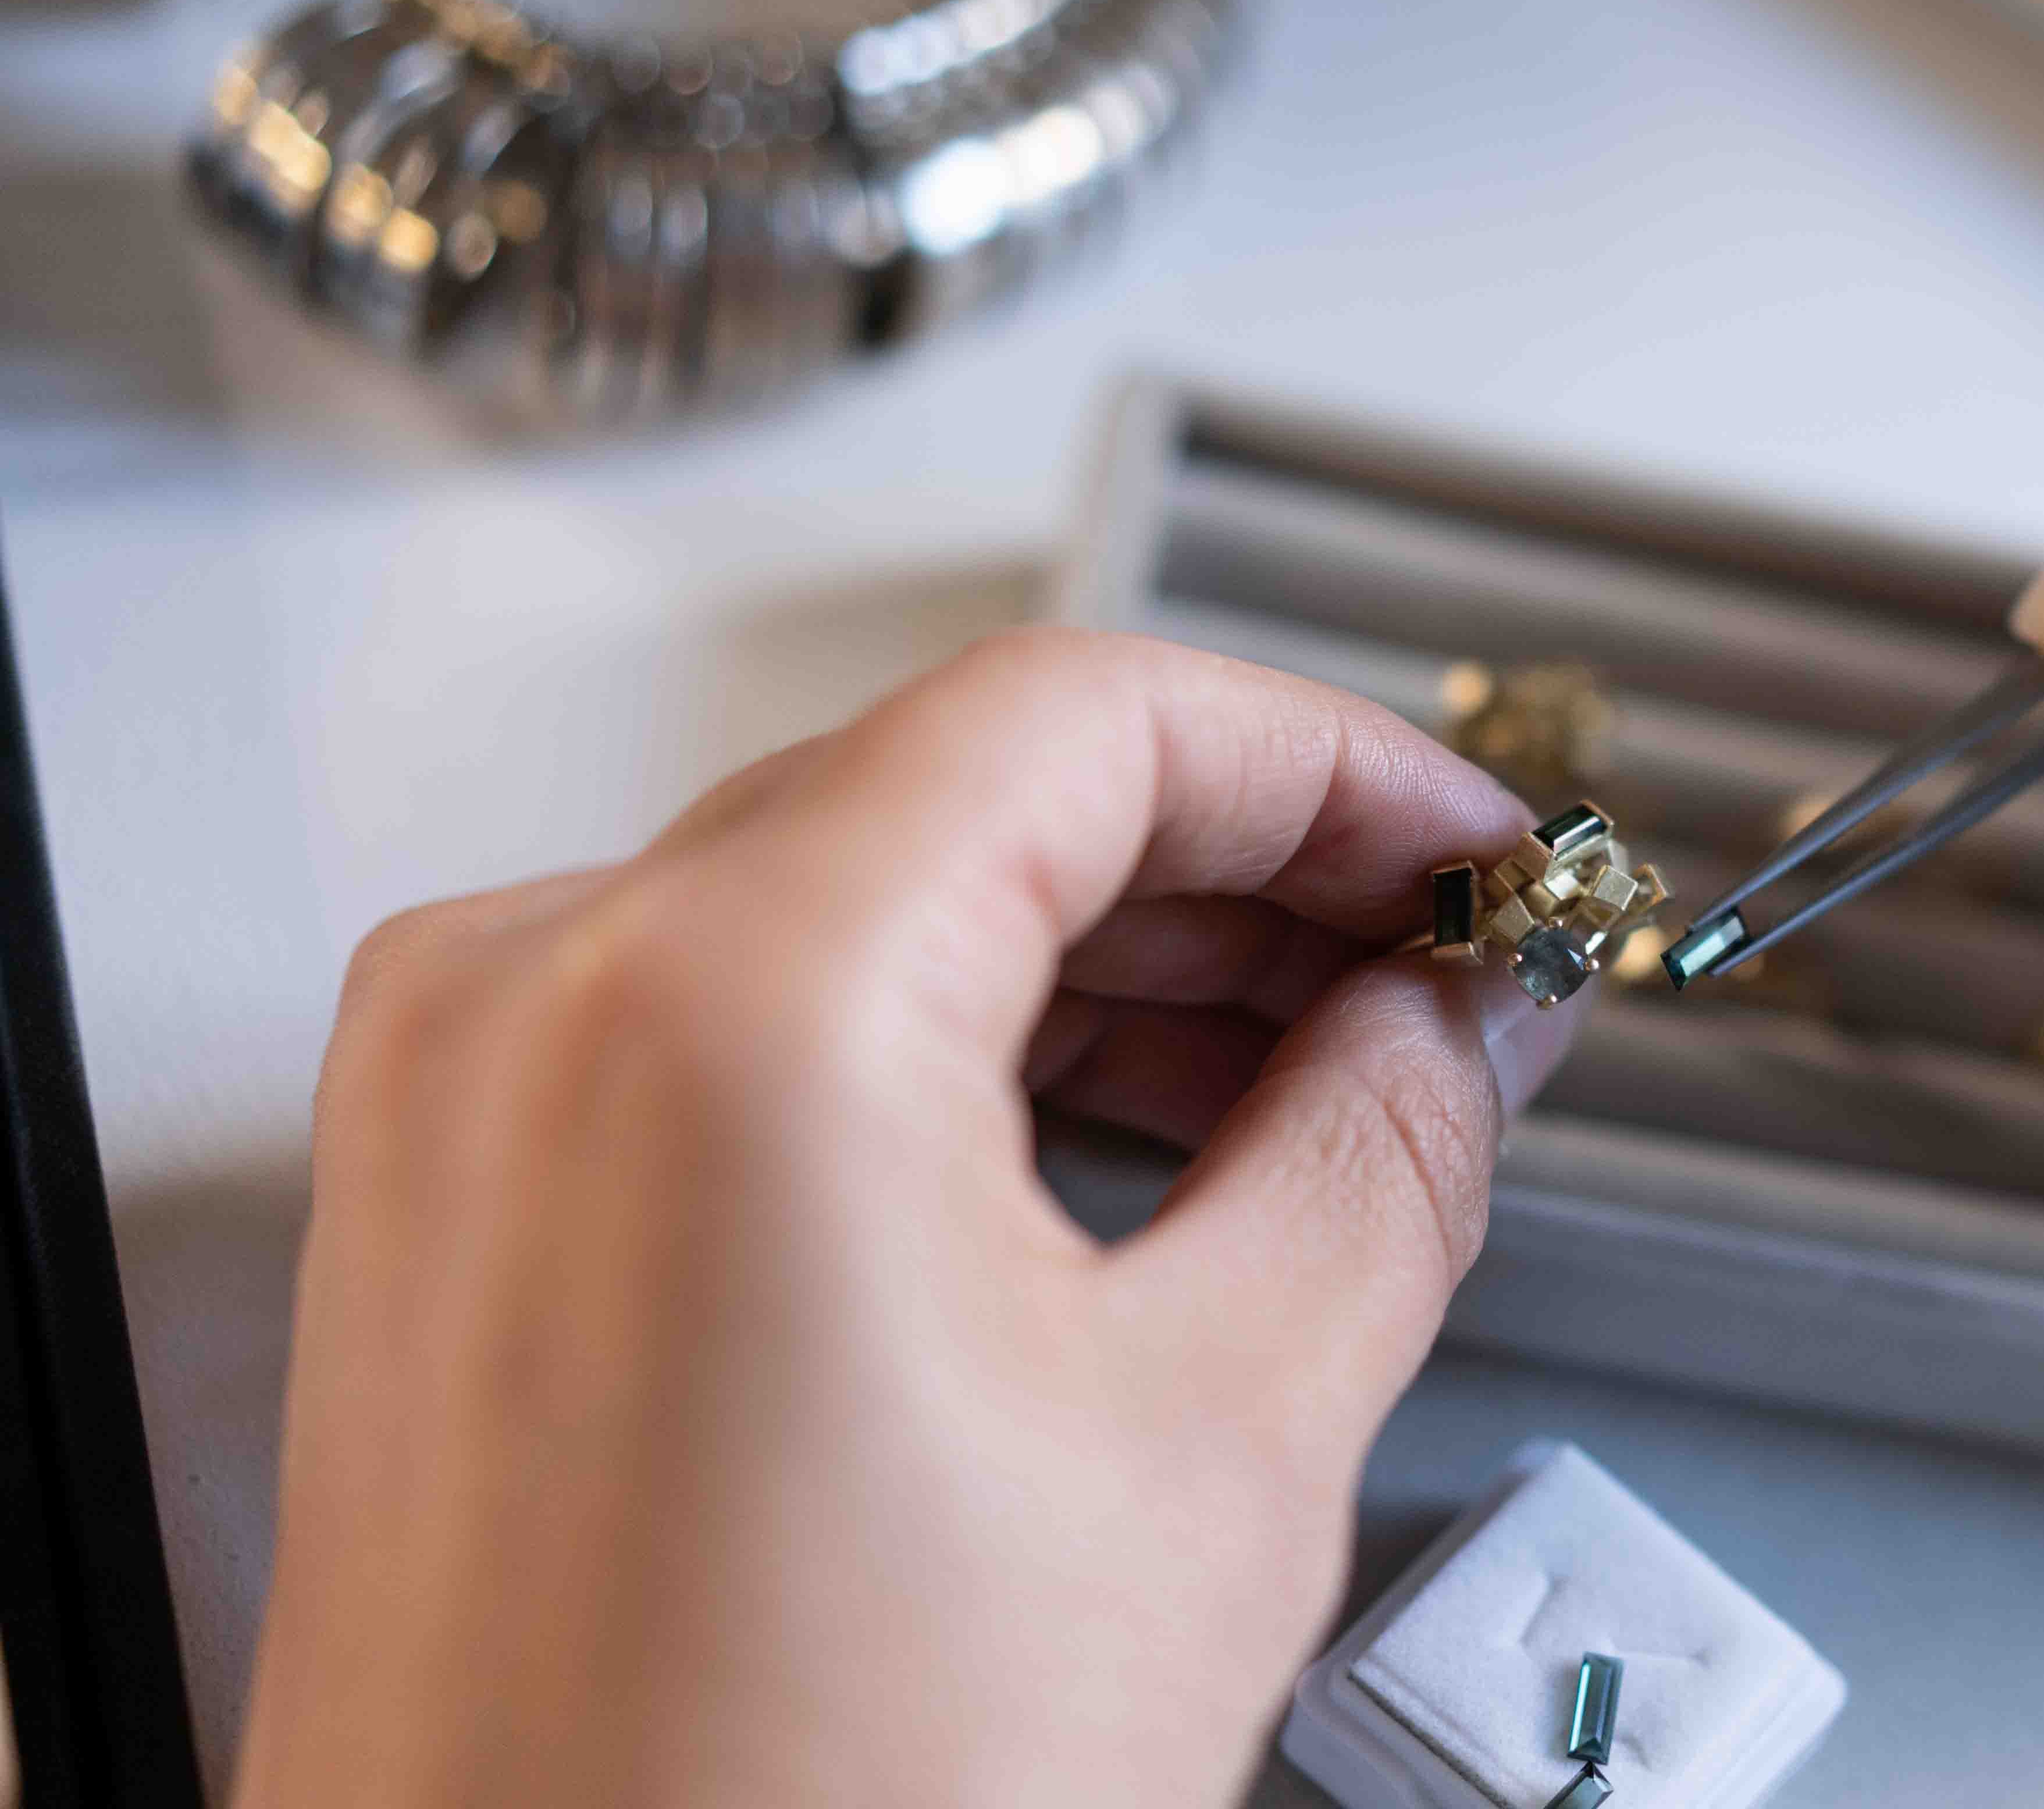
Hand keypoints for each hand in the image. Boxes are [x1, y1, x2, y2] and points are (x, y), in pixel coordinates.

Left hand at [237, 633, 1569, 1808]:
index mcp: (725, 1008)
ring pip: (850, 900)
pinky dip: (945, 1049)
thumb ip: (1378, 1153)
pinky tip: (1113, 1143)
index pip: (1087, 716)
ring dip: (1108, 958)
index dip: (1336, 764)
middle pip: (963, 788)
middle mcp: (537, 1004)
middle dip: (1241, 869)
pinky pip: (736, 1033)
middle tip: (1432, 967)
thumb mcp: (1215, 1447)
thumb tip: (1454, 1020)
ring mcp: (464, 1112)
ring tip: (1310, 1070)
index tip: (1468, 850)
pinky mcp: (455, 1224)